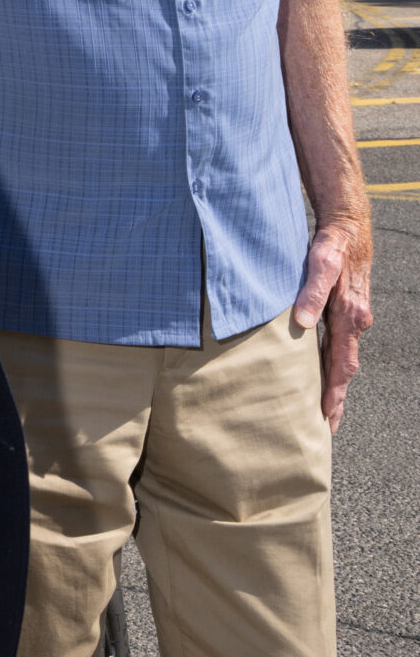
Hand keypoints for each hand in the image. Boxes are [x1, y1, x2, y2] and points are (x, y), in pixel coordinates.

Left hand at [292, 212, 373, 430]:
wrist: (348, 228)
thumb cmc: (333, 246)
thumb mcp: (320, 264)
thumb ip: (311, 293)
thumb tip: (302, 323)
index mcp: (350, 316)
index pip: (341, 364)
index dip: (333, 392)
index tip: (325, 417)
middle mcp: (355, 321)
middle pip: (344, 368)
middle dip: (335, 398)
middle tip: (325, 427)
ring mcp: (352, 317)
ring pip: (342, 358)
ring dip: (334, 383)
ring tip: (322, 408)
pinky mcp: (345, 311)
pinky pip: (339, 344)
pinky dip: (331, 363)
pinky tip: (320, 372)